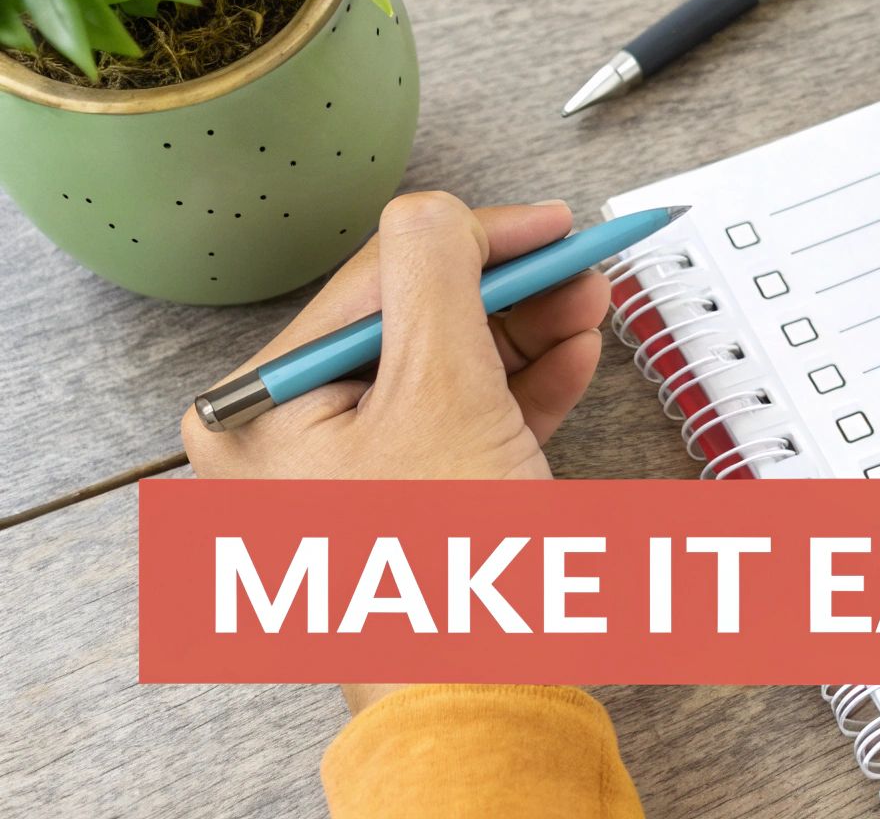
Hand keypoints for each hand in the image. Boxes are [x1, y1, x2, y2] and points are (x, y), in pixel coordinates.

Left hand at [182, 193, 613, 713]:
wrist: (484, 698)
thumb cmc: (444, 578)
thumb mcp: (441, 394)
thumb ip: (437, 278)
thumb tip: (441, 209)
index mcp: (263, 405)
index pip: (378, 278)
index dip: (477, 238)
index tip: (550, 222)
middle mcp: (290, 434)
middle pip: (417, 319)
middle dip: (511, 289)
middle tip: (580, 264)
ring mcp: (349, 470)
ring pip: (448, 365)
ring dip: (526, 331)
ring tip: (589, 306)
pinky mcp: (406, 496)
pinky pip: (463, 416)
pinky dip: (521, 385)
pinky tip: (571, 356)